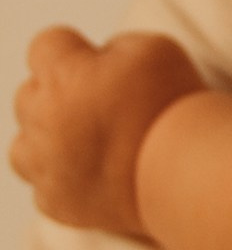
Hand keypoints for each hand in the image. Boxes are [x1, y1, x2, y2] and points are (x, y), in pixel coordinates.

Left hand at [9, 28, 202, 235]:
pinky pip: (44, 186)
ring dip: (48, 140)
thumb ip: (115, 46)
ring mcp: (46, 165)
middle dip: (59, 95)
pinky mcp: (56, 203)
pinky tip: (94, 175)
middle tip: (102, 106)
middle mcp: (42, 118)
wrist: (188, 175)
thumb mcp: (154, 48)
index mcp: (61, 75)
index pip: (46, 46)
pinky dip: (63, 181)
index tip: (99, 65)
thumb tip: (101, 59)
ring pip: (24, 145)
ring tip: (86, 144)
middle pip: (30, 95)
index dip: (74, 51)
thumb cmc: (173, 108)